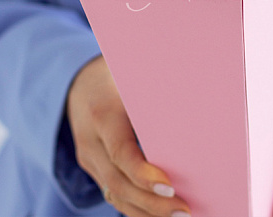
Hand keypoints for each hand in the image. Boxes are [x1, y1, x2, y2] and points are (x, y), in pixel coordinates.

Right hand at [66, 55, 190, 216]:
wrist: (78, 83)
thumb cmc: (117, 73)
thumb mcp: (131, 71)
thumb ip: (154, 85)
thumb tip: (194, 94)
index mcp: (103, 113)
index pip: (120, 151)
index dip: (142, 173)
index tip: (170, 187)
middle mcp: (91, 141)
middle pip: (118, 182)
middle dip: (152, 203)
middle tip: (184, 211)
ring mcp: (89, 158)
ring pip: (114, 195)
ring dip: (146, 212)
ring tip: (179, 216)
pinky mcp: (93, 167)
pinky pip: (112, 193)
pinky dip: (136, 208)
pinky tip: (159, 214)